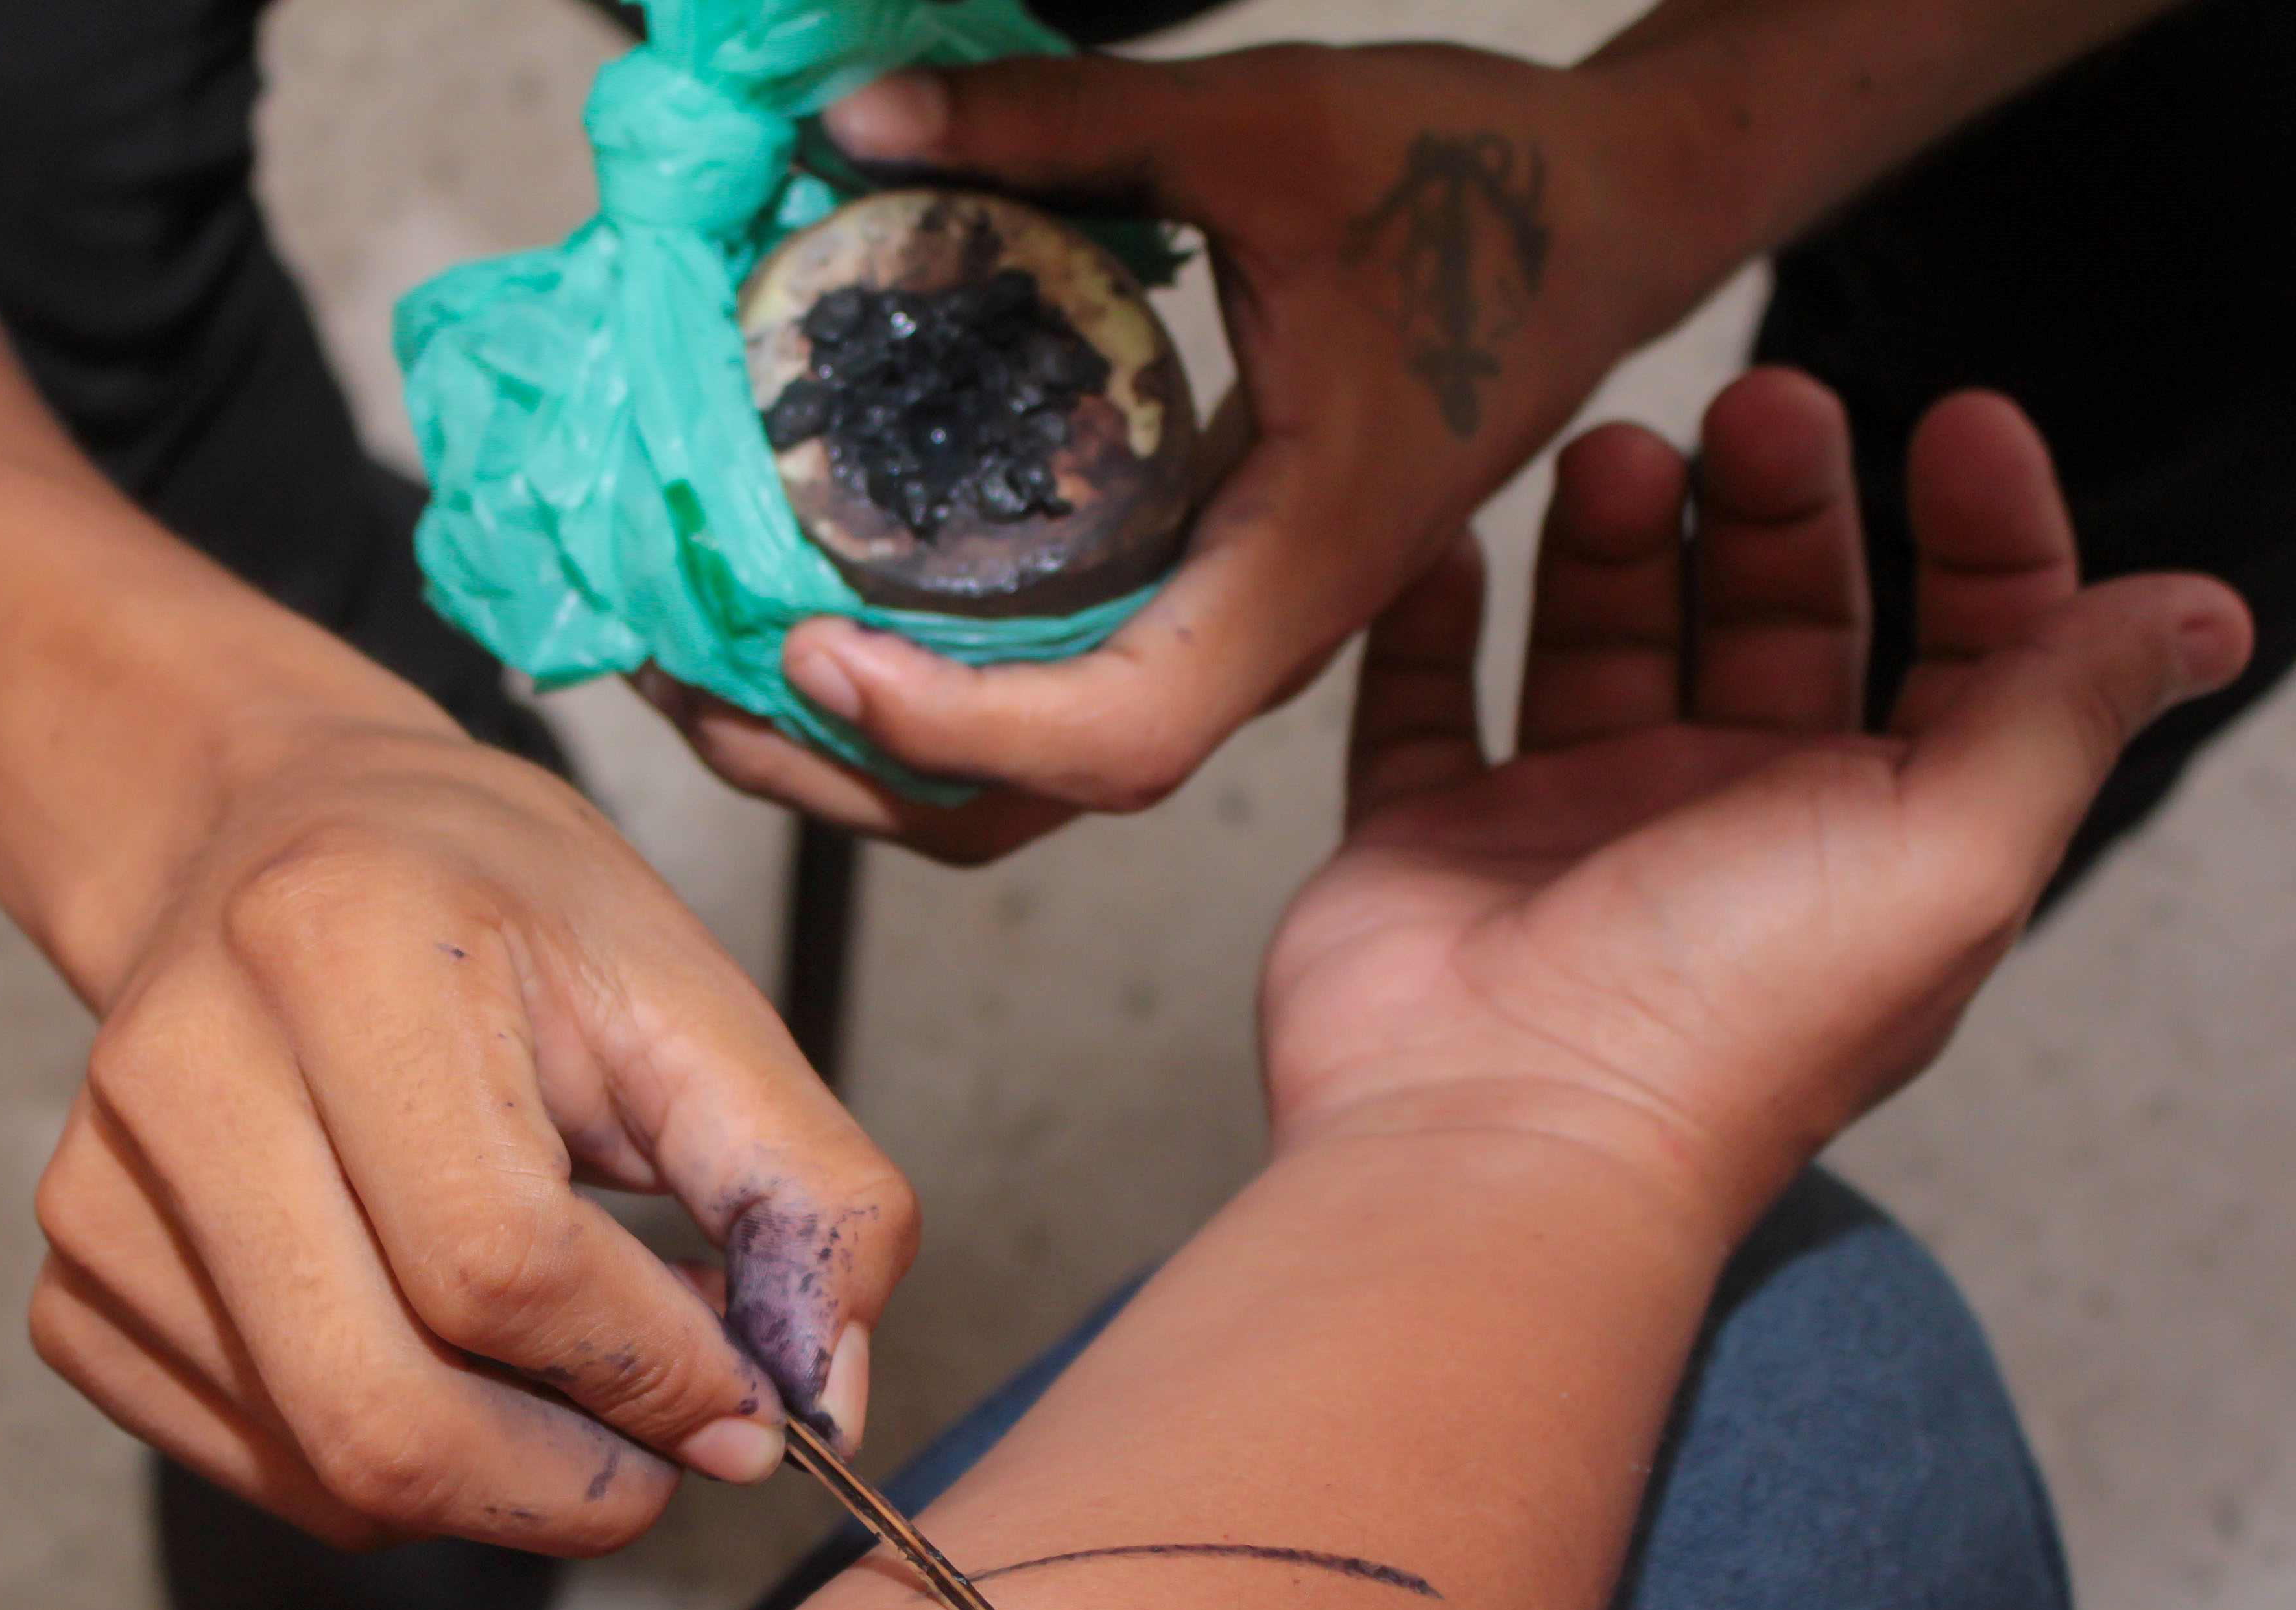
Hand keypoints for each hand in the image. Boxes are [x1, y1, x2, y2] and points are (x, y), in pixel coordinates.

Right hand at [28, 712, 915, 1551]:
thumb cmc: (490, 902)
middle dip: (574, 1483)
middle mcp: (180, 1071)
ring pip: (328, 1466)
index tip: (752, 1402)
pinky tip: (462, 1364)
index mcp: (336, 946)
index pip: (501, 1264)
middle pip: (383, 1411)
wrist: (276, 838)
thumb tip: (827, 1393)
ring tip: (587, 1382)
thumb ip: (802, 1184)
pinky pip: (264, 1468)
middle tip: (681, 1452)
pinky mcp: (76, 1287)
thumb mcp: (688, 992)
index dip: (652, 1373)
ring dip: (502, 1482)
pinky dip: (397, 1471)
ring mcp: (98, 1194)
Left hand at [651, 42, 1713, 858]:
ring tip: (710, 668)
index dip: (954, 731)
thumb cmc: (1485, 186)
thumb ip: (1063, 122)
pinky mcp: (1192, 592)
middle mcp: (1255, 636)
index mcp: (1298, 568)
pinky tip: (813, 605)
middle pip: (1036, 801)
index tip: (812, 654)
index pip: (1119, 736)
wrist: (1608, 214)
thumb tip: (857, 123)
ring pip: (1030, 773)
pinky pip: (1043, 691)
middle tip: (687, 682)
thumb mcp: (1269, 126)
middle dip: (847, 772)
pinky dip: (919, 683)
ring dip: (863, 748)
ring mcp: (1221, 627)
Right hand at [1257, 369, 2249, 1232]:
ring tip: (1615, 456)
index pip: (1963, 653)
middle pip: (1777, 617)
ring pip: (1605, 636)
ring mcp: (1573, 829)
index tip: (1959, 422)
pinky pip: (1426, 699)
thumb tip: (2210, 617)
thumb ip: (2067, 712)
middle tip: (1761, 405)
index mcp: (1879, 839)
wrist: (1500, 1133)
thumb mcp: (1955, 849)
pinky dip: (1435, 610)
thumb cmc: (1735, 1013)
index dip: (1984, 535)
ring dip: (1616, 533)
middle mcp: (1732, 825)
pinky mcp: (1430, 840)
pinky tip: (1454, 527)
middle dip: (1784, 501)